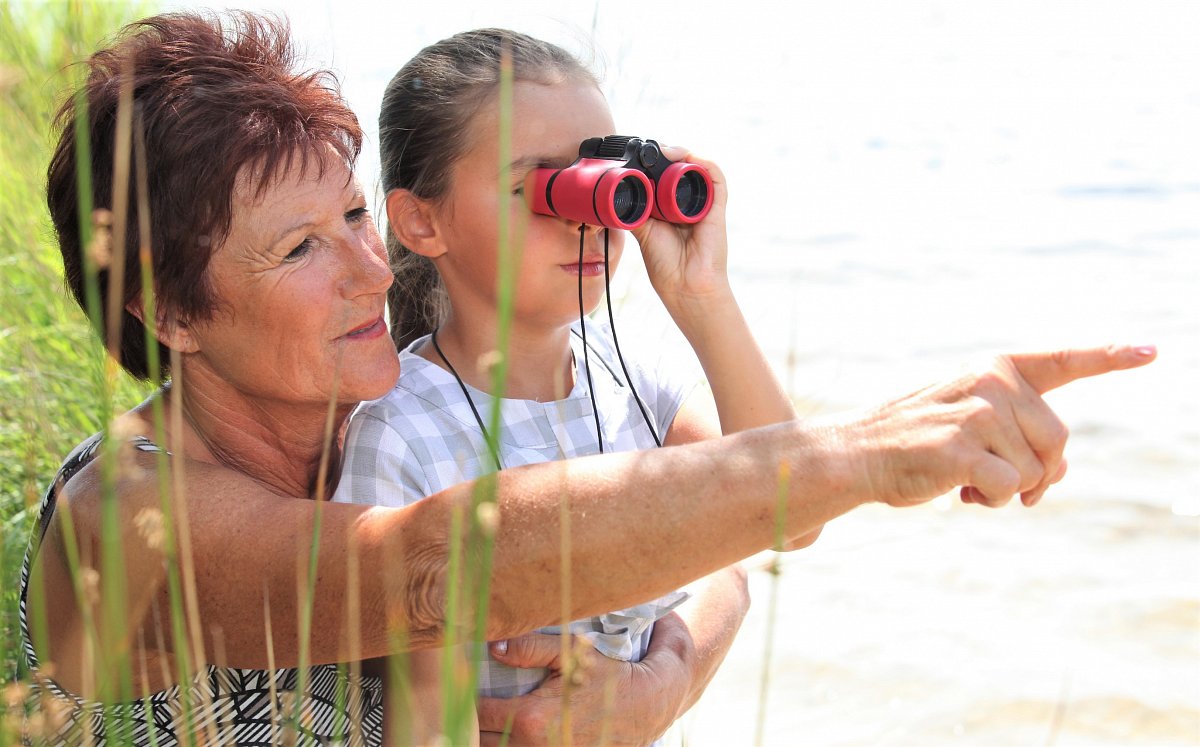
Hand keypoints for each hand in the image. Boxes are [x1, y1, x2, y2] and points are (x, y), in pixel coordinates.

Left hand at [477, 634, 672, 745]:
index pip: (479, 712)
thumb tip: (492, 646)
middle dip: (469, 722)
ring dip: (484, 738)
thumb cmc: (605, 676)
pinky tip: (503, 734)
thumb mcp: (569, 654)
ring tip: (480, 720)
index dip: (464, 698)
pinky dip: (506, 746)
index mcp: (532, 717)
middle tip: (462, 701)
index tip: (457, 683)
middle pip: (481, 741)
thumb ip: (528, 648)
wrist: (644, 706)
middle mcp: (534, 746)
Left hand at [630, 145, 732, 318]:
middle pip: (680, 167)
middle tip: (647, 149)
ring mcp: (703, 203)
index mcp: (671, 207)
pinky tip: (686, 157)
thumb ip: (634, 211)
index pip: (665, 175)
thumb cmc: (666, 265)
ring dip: (681, 154)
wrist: (685, 286)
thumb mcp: (643, 231)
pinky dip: (703, 162)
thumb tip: (614, 194)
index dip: (653, 162)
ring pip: (697, 167)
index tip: (635, 154)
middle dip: (665, 154)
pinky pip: (716, 177)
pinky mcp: (716, 207)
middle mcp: (688, 202)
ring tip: (664, 151)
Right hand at [843, 344, 1156, 508]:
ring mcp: (977, 412)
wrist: (857, 453)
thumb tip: (1057, 471)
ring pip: (1036, 471)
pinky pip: (1009, 488)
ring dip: (1007, 489)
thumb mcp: (970, 420)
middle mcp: (991, 381)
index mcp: (995, 368)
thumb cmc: (917, 441)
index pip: (1062, 361)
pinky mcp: (963, 447)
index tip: (1151, 351)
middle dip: (1037, 472)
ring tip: (965, 480)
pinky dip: (990, 500)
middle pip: (1059, 440)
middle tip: (996, 480)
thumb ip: (1020, 431)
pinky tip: (959, 491)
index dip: (1109, 358)